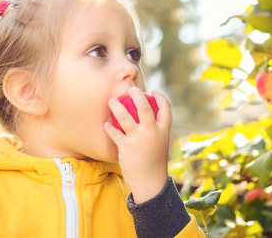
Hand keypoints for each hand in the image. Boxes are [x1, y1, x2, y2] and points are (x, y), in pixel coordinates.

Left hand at [104, 87, 171, 203]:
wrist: (150, 182)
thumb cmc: (154, 162)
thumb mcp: (160, 144)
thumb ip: (156, 131)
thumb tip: (147, 117)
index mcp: (163, 131)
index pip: (165, 109)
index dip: (160, 98)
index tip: (153, 91)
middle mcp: (152, 132)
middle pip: (144, 107)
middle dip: (137, 95)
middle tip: (130, 89)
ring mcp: (138, 139)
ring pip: (125, 117)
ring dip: (117, 106)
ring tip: (111, 101)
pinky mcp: (126, 147)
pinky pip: (114, 133)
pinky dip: (109, 127)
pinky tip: (106, 123)